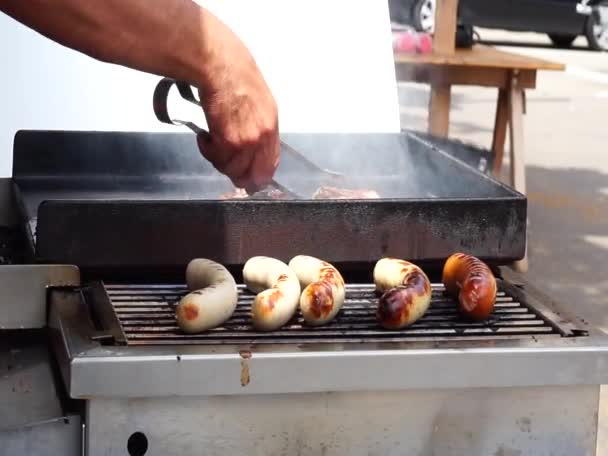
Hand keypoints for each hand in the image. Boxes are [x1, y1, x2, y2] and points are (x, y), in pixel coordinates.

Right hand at [195, 13, 278, 191]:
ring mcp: (246, 142)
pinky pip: (216, 159)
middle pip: (251, 175)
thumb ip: (259, 129)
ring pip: (231, 170)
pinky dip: (206, 150)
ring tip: (211, 141)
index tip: (249, 180)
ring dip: (218, 159)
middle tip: (224, 162)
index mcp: (272, 128)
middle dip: (237, 174)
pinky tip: (205, 136)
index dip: (258, 177)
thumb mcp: (260, 104)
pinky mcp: (228, 141)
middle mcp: (262, 138)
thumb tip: (253, 150)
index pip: (270, 166)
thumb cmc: (236, 78)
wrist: (221, 68)